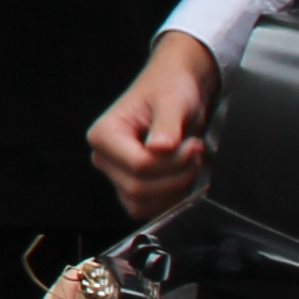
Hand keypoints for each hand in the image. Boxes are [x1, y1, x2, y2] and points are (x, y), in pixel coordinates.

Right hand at [89, 31, 220, 218]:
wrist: (176, 90)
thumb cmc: (170, 89)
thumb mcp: (172, 100)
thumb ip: (166, 123)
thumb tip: (160, 147)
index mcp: (103, 134)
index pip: (138, 165)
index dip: (172, 161)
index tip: (194, 145)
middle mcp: (103, 157)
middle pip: (138, 188)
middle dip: (176, 175)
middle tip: (194, 152)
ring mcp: (115, 175)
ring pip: (141, 204)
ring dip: (174, 188)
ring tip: (188, 162)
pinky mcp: (130, 188)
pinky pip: (147, 209)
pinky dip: (169, 198)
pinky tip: (181, 174)